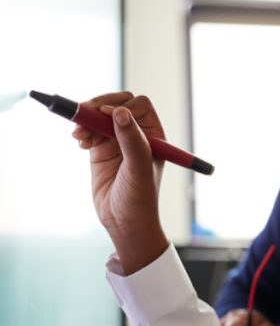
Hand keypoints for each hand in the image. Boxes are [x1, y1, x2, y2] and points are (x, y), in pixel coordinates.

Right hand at [74, 92, 168, 273]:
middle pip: (116, 104)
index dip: (120, 105)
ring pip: (99, 115)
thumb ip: (132, 140)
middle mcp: (137, 135)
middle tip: (81, 115)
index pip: (139, 105)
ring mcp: (118, 141)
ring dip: (85, 119)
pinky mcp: (101, 149)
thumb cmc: (139, 198)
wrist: (123, 221)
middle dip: (98, 106)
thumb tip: (120, 113)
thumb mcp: (138, 168)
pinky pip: (89, 129)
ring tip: (79, 136)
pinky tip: (80, 142)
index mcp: (154, 135)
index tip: (104, 116)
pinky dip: (81, 130)